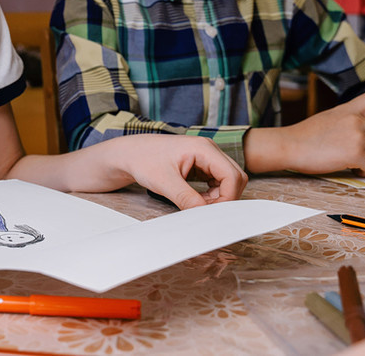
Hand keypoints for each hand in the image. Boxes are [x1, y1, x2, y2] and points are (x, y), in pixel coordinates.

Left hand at [102, 135, 247, 208]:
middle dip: (226, 198)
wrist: (129, 154)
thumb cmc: (143, 161)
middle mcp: (209, 149)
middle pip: (235, 177)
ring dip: (219, 197)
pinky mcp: (202, 164)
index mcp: (203, 148)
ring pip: (228, 181)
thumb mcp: (164, 183)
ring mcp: (207, 156)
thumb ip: (187, 199)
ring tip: (197, 205)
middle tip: (206, 211)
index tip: (213, 214)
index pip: (232, 175)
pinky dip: (212, 195)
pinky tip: (197, 200)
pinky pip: (218, 181)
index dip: (228, 198)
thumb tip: (205, 217)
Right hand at [245, 88, 364, 175]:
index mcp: (349, 109)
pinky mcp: (355, 152)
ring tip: (353, 162)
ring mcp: (357, 135)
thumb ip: (354, 119)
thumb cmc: (307, 136)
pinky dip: (364, 171)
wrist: (289, 145)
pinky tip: (351, 168)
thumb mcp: (331, 118)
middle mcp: (356, 119)